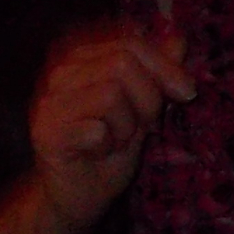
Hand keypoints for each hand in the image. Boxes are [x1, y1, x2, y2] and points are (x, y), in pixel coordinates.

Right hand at [27, 26, 196, 233]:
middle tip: (143, 125)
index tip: (187, 93)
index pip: (131, 44)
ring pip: (110, 93)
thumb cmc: (112, 146)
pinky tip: (98, 152)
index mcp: (84, 59)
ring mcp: (50, 102)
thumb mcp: (144, 105)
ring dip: (127, 125)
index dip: (165, 67)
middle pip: (123, 63)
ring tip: (116, 139)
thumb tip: (179, 38)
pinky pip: (96, 129)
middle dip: (149, 98)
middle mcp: (61, 73)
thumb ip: (157, 71)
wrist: (81, 194)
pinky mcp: (46, 132)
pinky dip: (109, 145)